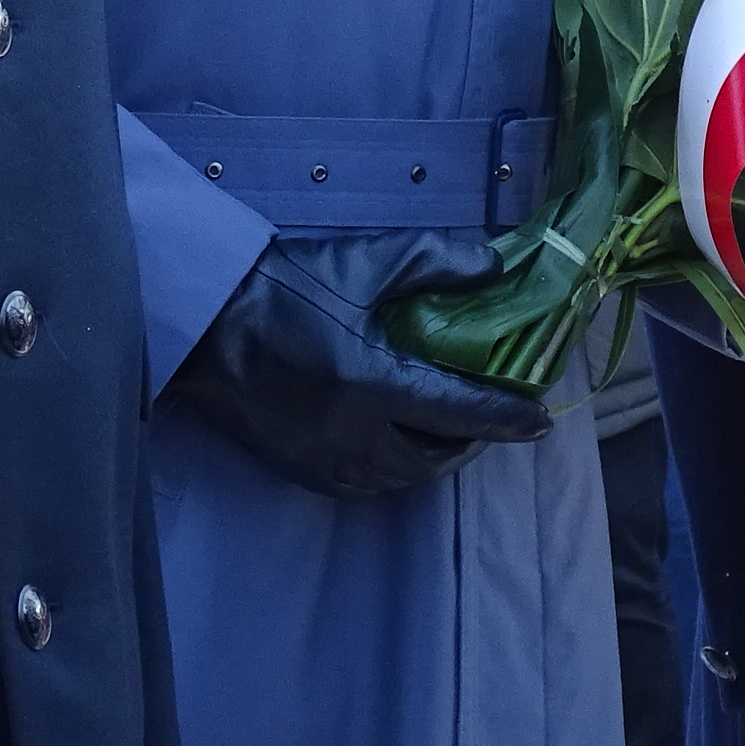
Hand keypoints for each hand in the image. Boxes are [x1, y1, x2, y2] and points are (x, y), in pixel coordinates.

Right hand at [162, 227, 549, 499]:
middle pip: (432, 459)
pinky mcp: (296, 466)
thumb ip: (437, 261)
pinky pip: (360, 486)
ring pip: (397, 480)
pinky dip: (391, 472)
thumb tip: (494, 267)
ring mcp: (320, 457)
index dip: (505, 417)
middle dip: (471, 444)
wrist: (205, 319)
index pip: (458, 411)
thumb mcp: (368, 259)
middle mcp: (349, 433)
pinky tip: (396, 447)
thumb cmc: (286, 285)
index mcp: (370, 382)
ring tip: (449, 434)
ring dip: (432, 461)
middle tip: (492, 420)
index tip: (539, 419)